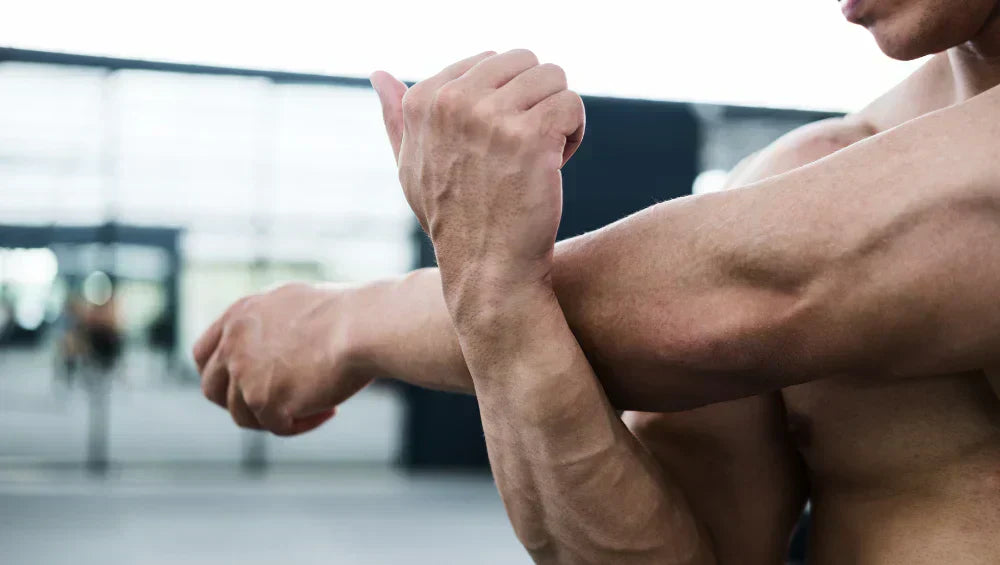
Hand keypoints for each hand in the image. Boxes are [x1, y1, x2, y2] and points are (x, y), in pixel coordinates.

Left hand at [192, 283, 371, 435]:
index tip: (241, 386)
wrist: (364, 326)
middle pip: (213, 389)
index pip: (204, 354)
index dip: (219, 375)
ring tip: (318, 406)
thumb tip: (268, 352)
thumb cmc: (347, 313)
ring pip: (244, 416)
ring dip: (277, 417)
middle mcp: (234, 344)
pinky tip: (331, 410)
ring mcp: (246, 374)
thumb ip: (269, 327)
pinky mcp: (266, 401)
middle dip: (240, 403)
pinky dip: (303, 424)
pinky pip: (278, 427)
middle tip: (275, 406)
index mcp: (239, 316)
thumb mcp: (295, 306)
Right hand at [371, 50, 584, 300]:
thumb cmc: (453, 221)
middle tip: (527, 144)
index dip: (505, 99)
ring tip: (543, 154)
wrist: (486, 270)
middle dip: (535, 99)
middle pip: (525, 61)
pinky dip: (574, 132)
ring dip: (556, 114)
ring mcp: (491, 118)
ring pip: (553, 78)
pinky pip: (570, 104)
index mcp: (423, 101)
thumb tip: (379, 74)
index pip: (490, 60)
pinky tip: (557, 163)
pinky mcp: (531, 137)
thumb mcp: (410, 167)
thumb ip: (397, 118)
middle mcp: (452, 103)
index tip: (497, 141)